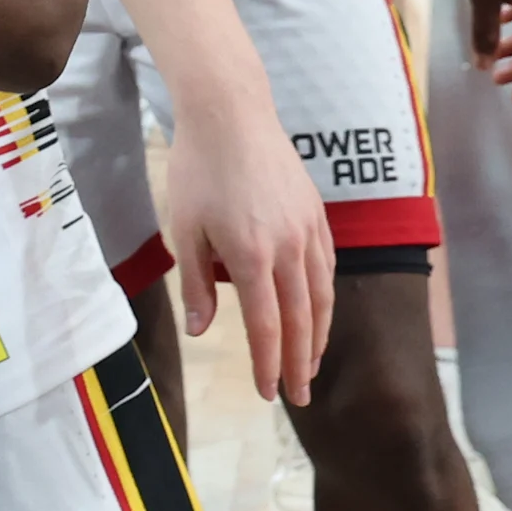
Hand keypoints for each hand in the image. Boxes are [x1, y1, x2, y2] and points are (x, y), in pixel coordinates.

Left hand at [153, 98, 334, 404]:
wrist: (231, 115)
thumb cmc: (199, 171)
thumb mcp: (184, 229)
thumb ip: (195, 284)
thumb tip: (203, 331)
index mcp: (251, 256)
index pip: (266, 326)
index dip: (269, 364)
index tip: (270, 393)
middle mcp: (289, 248)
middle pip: (302, 319)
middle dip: (301, 362)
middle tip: (298, 395)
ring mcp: (309, 231)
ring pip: (321, 295)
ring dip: (319, 335)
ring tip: (312, 364)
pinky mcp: (317, 215)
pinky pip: (327, 267)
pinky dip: (325, 297)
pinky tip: (318, 312)